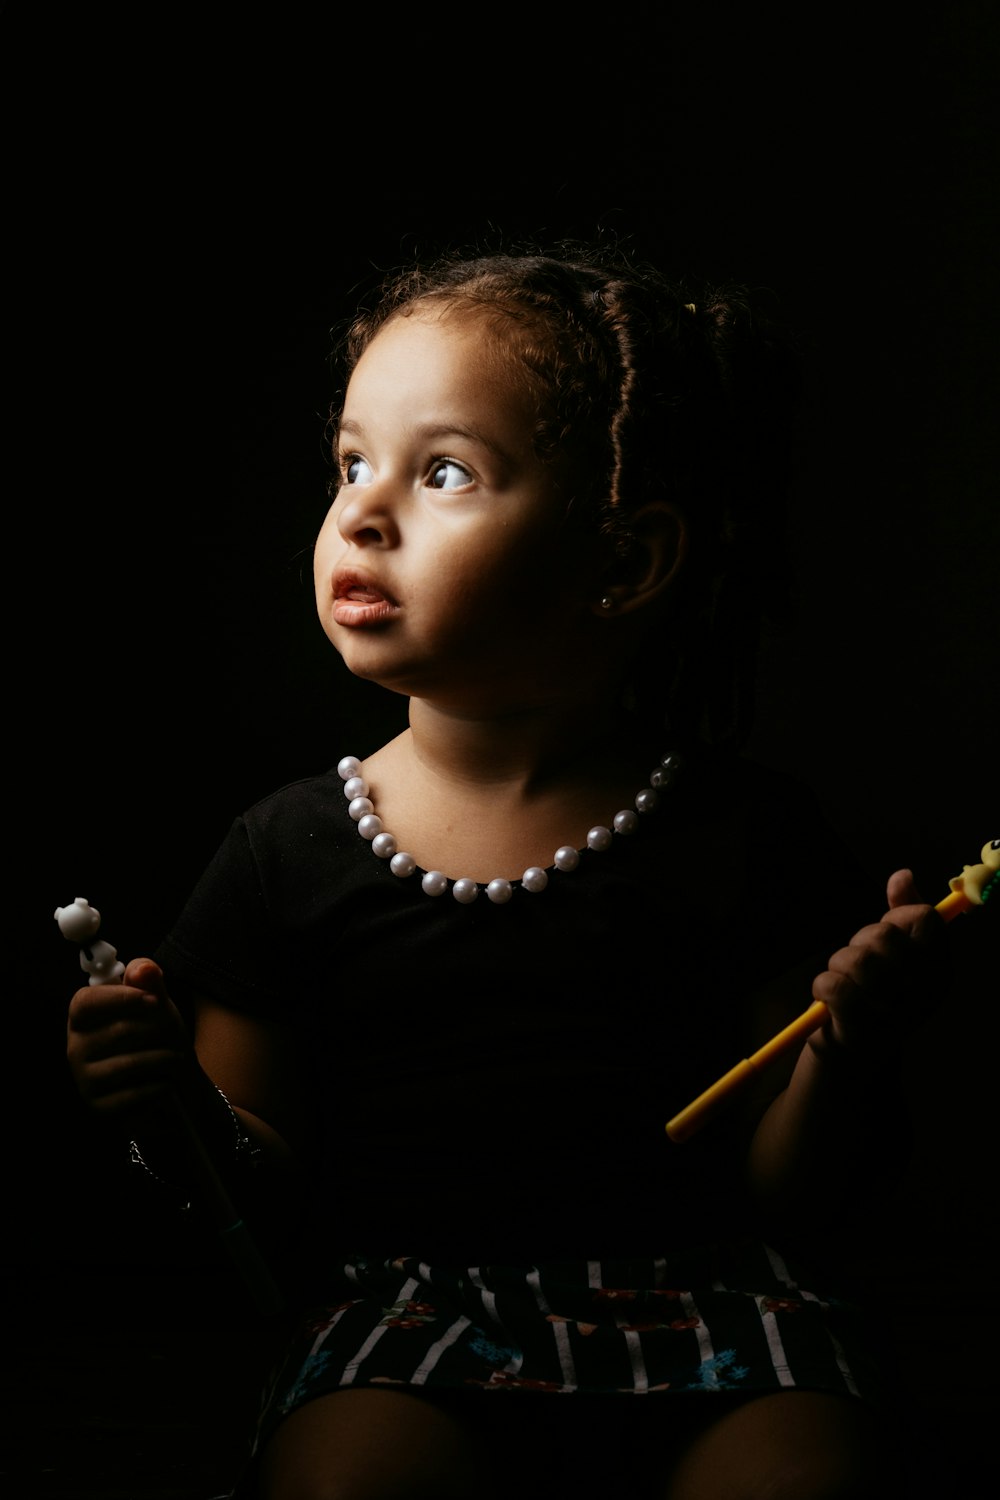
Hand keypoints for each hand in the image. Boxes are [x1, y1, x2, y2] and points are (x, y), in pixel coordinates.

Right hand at [67, 957, 192, 1116]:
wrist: (168, 1081)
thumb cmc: (157, 1036)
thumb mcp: (157, 1004)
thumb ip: (149, 982)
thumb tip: (144, 969)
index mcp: (82, 1017)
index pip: (86, 1002)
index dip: (121, 998)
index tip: (155, 1001)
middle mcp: (75, 1047)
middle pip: (118, 1032)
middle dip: (157, 1032)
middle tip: (175, 1036)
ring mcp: (84, 1079)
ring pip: (130, 1063)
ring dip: (163, 1059)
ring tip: (176, 1058)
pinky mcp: (98, 1106)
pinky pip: (134, 1093)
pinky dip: (159, 1086)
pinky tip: (166, 1083)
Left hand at [809, 870, 944, 1053]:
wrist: (849, 1055)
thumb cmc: (870, 997)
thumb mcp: (890, 953)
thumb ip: (900, 914)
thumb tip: (902, 876)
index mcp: (938, 971)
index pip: (925, 920)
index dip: (896, 918)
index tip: (884, 931)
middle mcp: (925, 994)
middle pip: (884, 936)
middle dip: (859, 943)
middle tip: (855, 965)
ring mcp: (896, 1016)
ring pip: (857, 960)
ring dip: (837, 965)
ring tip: (840, 981)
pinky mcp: (863, 1032)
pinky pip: (836, 987)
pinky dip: (822, 987)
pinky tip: (825, 999)